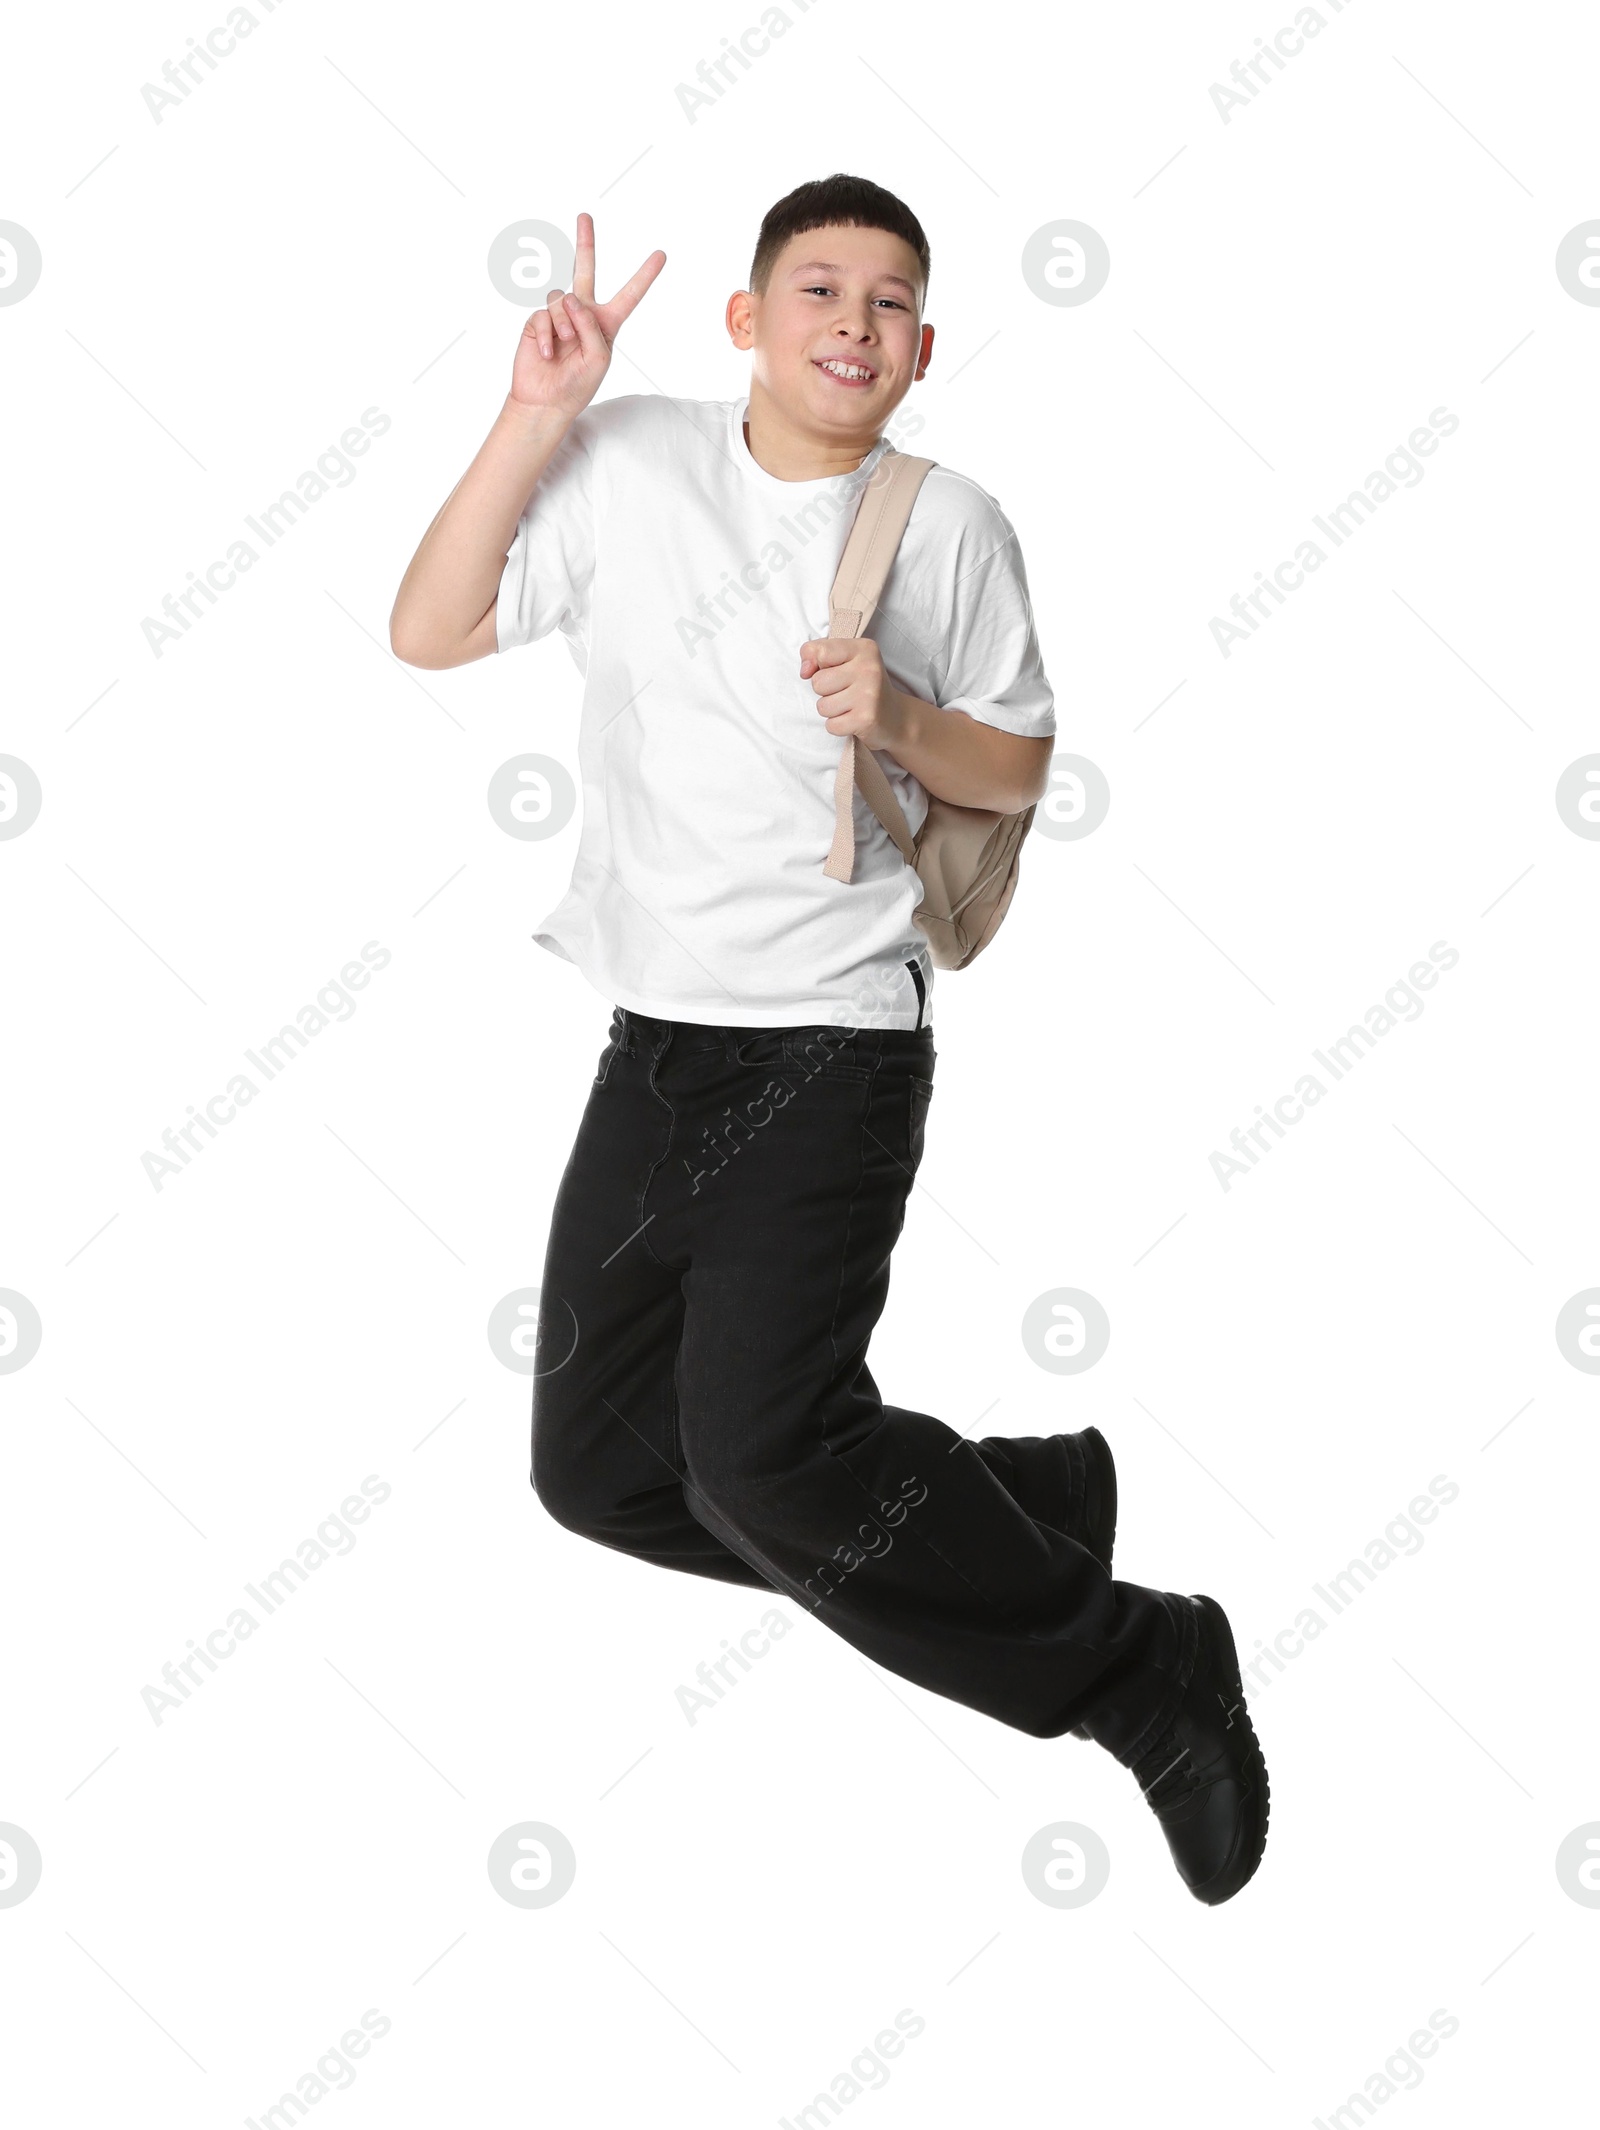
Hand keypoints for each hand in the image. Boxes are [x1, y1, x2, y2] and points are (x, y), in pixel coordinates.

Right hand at [508, 211, 665, 420]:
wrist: (545, 401)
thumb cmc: (577, 386)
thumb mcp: (598, 359)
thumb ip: (591, 326)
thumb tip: (570, 296)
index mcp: (606, 324)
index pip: (629, 295)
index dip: (645, 276)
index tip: (661, 255)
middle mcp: (582, 314)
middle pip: (585, 270)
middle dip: (585, 243)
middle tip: (585, 216)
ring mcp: (559, 316)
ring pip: (562, 298)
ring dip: (565, 322)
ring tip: (565, 344)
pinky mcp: (537, 321)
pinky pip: (543, 315)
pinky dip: (547, 334)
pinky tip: (548, 353)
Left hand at [799, 635, 909, 752]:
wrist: (895, 717)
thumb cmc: (862, 685)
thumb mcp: (844, 660)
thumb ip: (817, 654)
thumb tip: (804, 670)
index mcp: (864, 649)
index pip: (820, 652)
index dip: (817, 666)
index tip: (832, 671)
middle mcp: (869, 669)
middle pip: (818, 682)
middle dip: (825, 692)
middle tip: (846, 693)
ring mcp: (869, 694)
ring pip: (822, 706)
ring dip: (831, 711)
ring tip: (850, 706)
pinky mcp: (866, 719)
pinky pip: (831, 725)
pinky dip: (838, 726)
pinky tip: (853, 719)